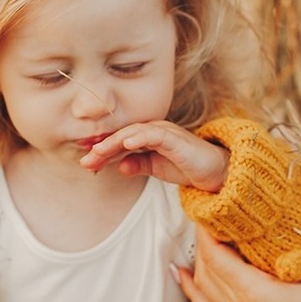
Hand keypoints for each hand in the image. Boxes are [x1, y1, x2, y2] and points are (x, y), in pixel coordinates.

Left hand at [78, 121, 228, 191]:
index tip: (85, 162)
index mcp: (148, 136)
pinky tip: (125, 144)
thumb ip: (137, 165)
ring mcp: (165, 131)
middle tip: (85, 160)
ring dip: (114, 143)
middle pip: (122, 135)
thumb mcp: (156, 168)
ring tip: (98, 152)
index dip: (102, 150)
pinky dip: (139, 138)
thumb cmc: (186, 166)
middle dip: (102, 147)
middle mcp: (154, 129)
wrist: (215, 172)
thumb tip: (118, 167)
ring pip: (134, 132)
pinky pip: (154, 134)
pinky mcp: (175, 138)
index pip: (120, 141)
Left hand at [175, 215, 300, 301]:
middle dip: (204, 235)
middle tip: (213, 208)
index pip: (215, 253)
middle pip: (205, 265)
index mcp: (254, 293)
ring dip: (199, 257)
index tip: (210, 202)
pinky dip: (191, 286)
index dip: (207, 226)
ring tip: (202, 232)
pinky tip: (181, 274)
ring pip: (202, 284)